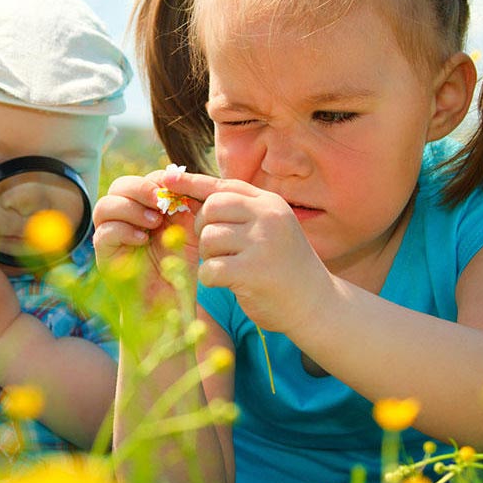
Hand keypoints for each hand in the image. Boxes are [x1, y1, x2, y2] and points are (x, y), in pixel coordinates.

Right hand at [92, 172, 199, 302]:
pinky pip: (103, 232)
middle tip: (160, 202)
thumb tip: (181, 177)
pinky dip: (124, 231)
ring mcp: (111, 235)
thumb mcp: (191, 230)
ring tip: (153, 223)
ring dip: (130, 208)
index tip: (177, 190)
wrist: (170, 302)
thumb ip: (188, 204)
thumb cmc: (181, 266)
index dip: (158, 180)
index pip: (143, 180)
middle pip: (119, 186)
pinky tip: (143, 240)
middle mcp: (124, 217)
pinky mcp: (104, 254)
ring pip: (105, 205)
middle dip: (140, 189)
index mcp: (144, 207)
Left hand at [161, 169, 330, 333]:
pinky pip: (210, 269)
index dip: (192, 182)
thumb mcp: (270, 229)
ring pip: (208, 239)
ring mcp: (262, 242)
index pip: (223, 186)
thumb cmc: (285, 267)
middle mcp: (268, 217)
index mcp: (270, 204)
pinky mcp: (253, 271)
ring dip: (210, 257)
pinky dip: (211, 279)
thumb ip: (240, 212)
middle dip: (203, 229)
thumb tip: (191, 195)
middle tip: (216, 248)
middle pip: (211, 209)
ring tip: (229, 268)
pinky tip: (228, 284)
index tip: (166, 178)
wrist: (317, 305)